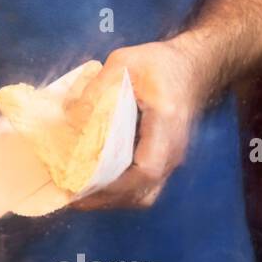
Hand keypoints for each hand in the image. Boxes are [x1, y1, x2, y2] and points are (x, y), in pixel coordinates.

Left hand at [68, 38, 212, 209]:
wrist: (191, 69)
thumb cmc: (160, 64)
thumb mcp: (125, 62)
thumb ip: (98, 86)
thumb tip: (71, 116)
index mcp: (165, 121)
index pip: (147, 168)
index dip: (115, 185)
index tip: (84, 186)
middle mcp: (173, 149)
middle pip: (143, 191)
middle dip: (106, 198)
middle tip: (71, 195)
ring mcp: (171, 160)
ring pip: (144, 195)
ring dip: (112, 200)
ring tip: (80, 195)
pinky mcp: (164, 163)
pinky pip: (144, 189)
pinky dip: (119, 193)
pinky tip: (96, 186)